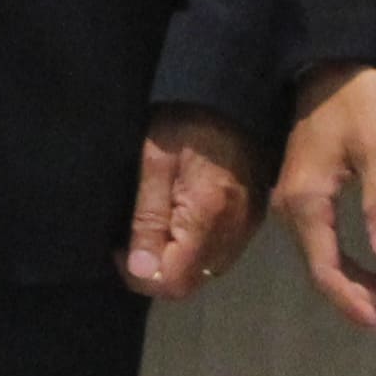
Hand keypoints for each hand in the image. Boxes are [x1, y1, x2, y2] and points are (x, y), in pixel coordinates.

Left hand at [124, 106, 260, 296]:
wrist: (231, 93)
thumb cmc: (185, 123)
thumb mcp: (155, 164)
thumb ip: (148, 220)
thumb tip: (141, 271)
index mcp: (207, 219)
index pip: (175, 282)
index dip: (140, 277)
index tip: (121, 249)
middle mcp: (234, 232)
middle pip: (192, 281)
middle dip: (158, 270)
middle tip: (134, 239)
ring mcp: (248, 226)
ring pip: (207, 270)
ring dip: (178, 260)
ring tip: (156, 228)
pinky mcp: (254, 216)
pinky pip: (221, 251)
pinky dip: (196, 247)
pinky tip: (181, 221)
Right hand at [271, 62, 375, 333]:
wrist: (333, 63)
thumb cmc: (359, 101)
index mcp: (307, 202)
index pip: (326, 270)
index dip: (357, 302)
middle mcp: (293, 209)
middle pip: (323, 273)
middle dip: (363, 301)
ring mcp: (296, 202)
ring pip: (323, 261)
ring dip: (358, 287)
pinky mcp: (305, 194)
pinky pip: (323, 244)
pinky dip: (348, 267)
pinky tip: (373, 275)